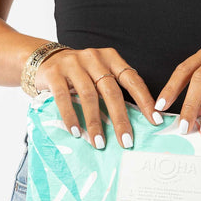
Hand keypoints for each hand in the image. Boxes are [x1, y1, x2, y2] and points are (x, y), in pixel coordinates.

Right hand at [34, 47, 163, 148]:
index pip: (132, 80)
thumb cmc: (81, 74)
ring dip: (94, 123)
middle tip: (127, 141)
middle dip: (120, 119)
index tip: (155, 121)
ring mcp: (73, 64)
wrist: (45, 59)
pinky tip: (76, 132)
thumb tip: (135, 122)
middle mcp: (94, 58)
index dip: (145, 100)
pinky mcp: (54, 73)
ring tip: (99, 143)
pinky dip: (71, 117)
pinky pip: (64, 98)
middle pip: (111, 91)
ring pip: (88, 96)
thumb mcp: (100, 75)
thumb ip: (114, 90)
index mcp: (111, 58)